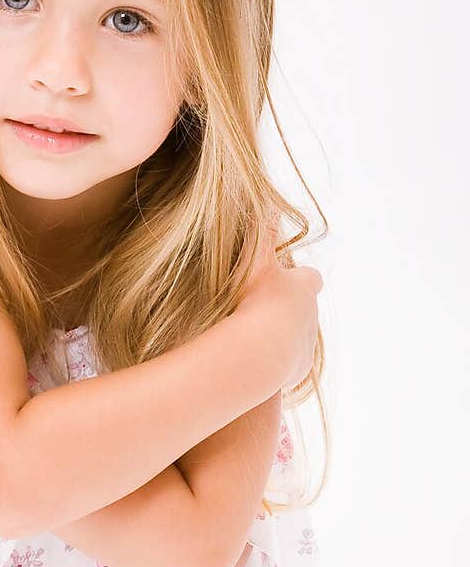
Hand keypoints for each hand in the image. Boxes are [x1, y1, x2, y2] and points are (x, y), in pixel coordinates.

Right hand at [235, 214, 323, 389]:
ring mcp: (306, 343)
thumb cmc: (255, 301)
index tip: (283, 280)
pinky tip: (258, 360)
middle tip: (263, 310)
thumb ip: (262, 229)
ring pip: (299, 337)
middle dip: (289, 309)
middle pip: (306, 309)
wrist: (258, 352)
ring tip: (257, 339)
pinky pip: (290, 363)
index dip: (298, 278)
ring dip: (283, 336)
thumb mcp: (255, 259)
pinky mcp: (299, 367)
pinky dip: (278, 361)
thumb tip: (267, 199)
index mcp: (304, 287)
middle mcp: (311, 315)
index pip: (310, 278)